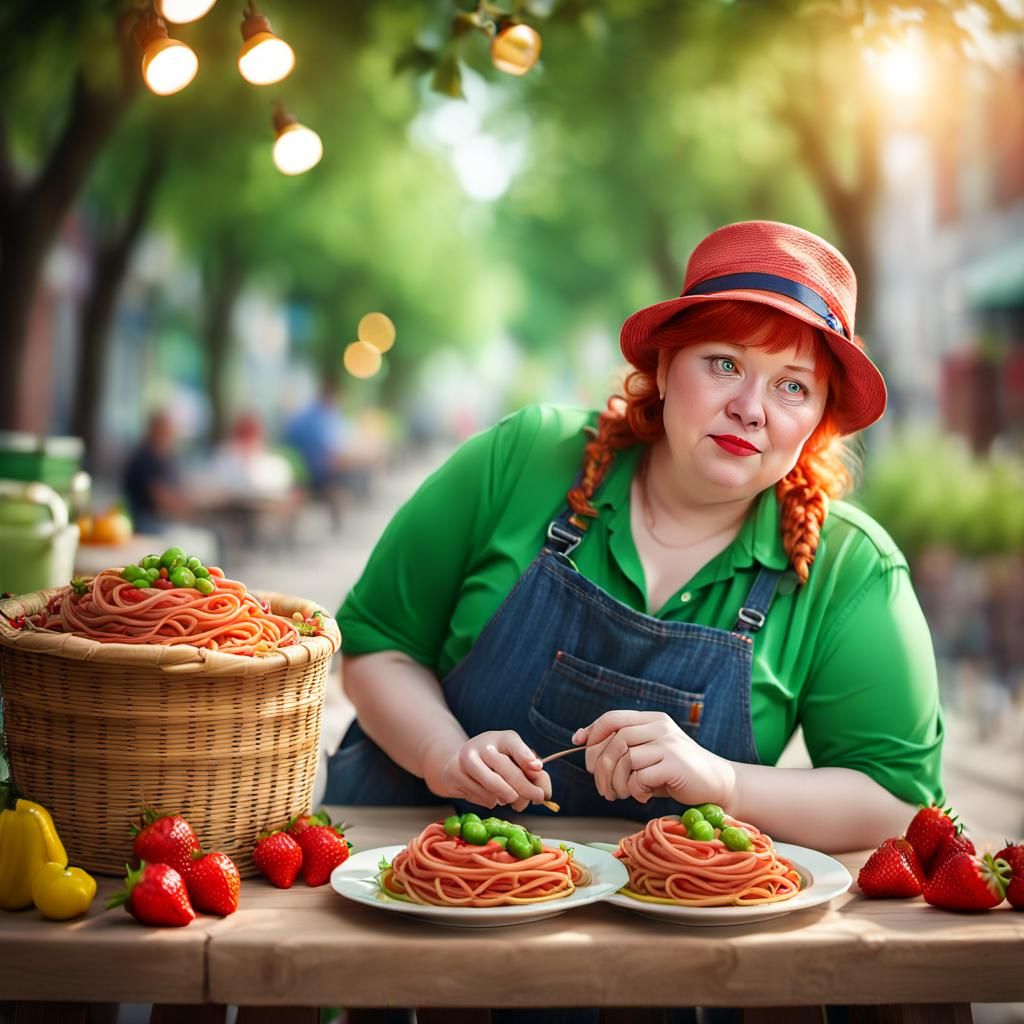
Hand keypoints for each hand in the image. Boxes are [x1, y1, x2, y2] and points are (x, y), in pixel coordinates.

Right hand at [438, 730, 551, 810]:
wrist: (460, 764)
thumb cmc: (496, 762)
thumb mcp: (515, 759)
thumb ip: (530, 768)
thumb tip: (539, 773)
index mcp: (500, 738)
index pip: (513, 744)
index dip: (525, 756)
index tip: (537, 767)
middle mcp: (481, 745)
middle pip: (507, 771)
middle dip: (526, 788)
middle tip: (538, 798)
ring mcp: (466, 759)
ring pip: (494, 789)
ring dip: (507, 799)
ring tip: (510, 797)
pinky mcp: (454, 775)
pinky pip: (482, 798)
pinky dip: (492, 802)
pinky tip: (490, 794)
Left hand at [572, 711, 735, 806]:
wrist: (717, 783)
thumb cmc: (676, 771)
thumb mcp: (649, 752)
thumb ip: (623, 745)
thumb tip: (582, 737)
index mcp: (652, 720)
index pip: (613, 718)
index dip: (592, 732)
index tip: (579, 744)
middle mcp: (659, 727)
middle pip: (615, 740)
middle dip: (600, 766)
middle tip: (602, 787)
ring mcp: (668, 744)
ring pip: (625, 758)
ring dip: (615, 782)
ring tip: (620, 795)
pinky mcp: (674, 765)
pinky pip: (640, 777)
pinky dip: (635, 790)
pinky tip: (643, 796)